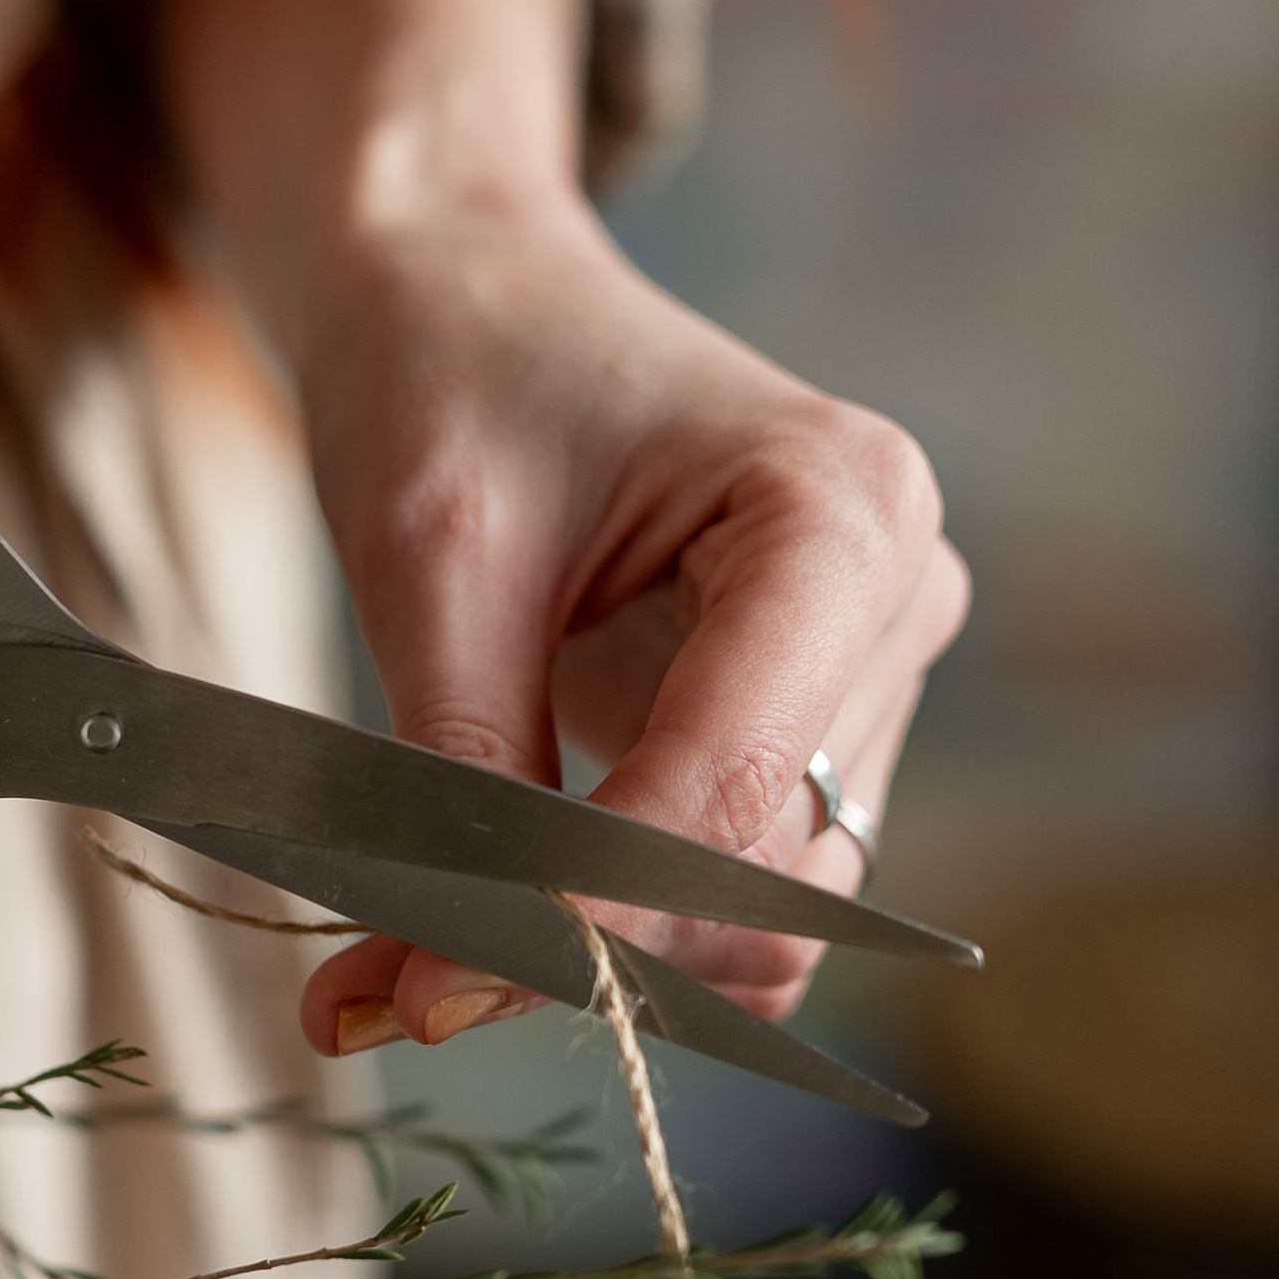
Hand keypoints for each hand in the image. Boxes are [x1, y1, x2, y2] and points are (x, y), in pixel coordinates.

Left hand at [155, 0, 967, 1054]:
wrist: (470, 290)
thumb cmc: (451, 375)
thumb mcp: (428, 564)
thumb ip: (450, 774)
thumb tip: (424, 989)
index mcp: (840, 511)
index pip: (739, 782)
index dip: (594, 906)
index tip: (433, 984)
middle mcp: (899, 594)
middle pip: (763, 872)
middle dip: (583, 948)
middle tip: (379, 989)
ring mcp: (874, 672)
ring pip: (761, 910)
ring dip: (593, 962)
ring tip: (394, 967)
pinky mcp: (819, 729)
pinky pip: (737, 888)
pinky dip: (614, 933)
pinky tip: (470, 926)